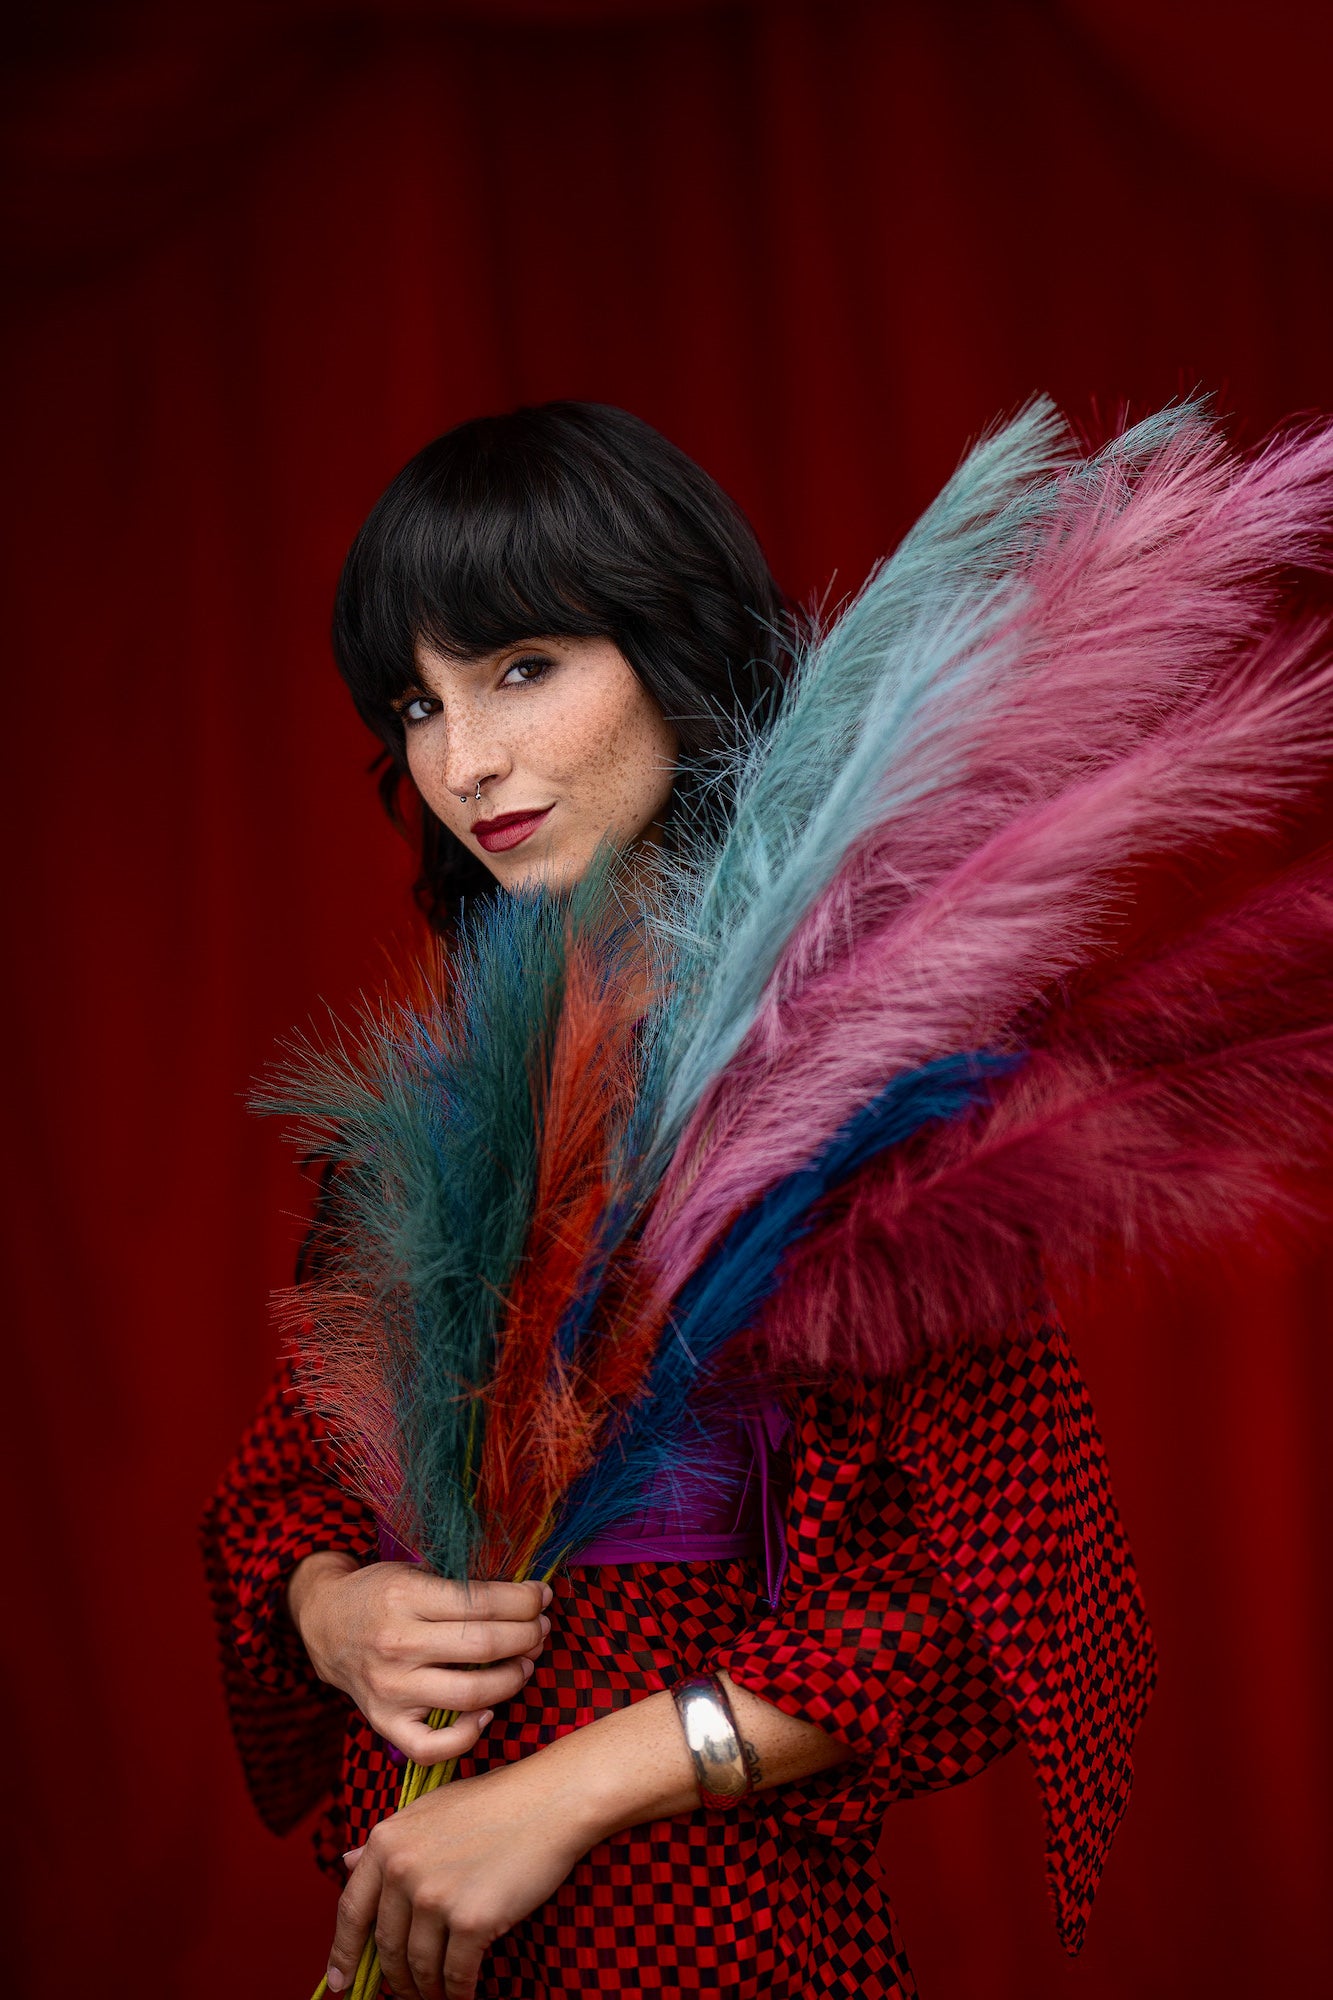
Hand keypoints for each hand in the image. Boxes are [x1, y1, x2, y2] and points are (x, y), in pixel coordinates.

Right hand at [287, 1554, 549, 1762]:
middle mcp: (396, 1644)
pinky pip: (431, 1747)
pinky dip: (467, 1736)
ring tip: (525, 1664)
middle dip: (527, 1636)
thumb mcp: (416, 1571)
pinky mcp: (383, 1722)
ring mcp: (389, 1688)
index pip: (482, 1603)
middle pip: (483, 1647)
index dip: (524, 1601)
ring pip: (469, 1695)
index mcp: (404, 1597)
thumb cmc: (381, 1593)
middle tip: (540, 1630)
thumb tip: (529, 1597)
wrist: (325, 1622)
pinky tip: (487, 1712)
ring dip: (512, 1679)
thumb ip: (463, 1585)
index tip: (541, 1597)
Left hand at [327, 1756, 587, 1999]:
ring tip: (437, 1996)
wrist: (550, 1800)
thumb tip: (345, 1862)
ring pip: (419, 1967)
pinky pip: (456, 1975)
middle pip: (386, 1946)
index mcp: (387, 1840)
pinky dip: (458, 1993)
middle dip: (395, 1979)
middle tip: (406, 1994)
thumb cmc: (495, 1801)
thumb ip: (388, 1842)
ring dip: (427, 1990)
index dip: (343, 1953)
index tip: (340, 1983)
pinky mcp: (471, 1920)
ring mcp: (435, 1895)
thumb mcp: (430, 1809)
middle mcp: (402, 1868)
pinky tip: (464, 1995)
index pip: (351, 1909)